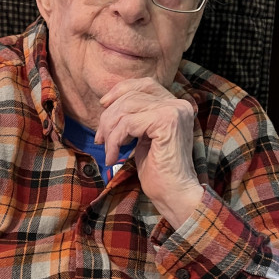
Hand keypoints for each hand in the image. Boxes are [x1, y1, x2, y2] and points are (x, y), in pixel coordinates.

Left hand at [95, 77, 203, 228]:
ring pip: (126, 108)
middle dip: (109, 116)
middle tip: (99, 139)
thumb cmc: (157, 170)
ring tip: (108, 151)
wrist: (174, 195)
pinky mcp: (167, 121)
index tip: (103, 105)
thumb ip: (135, 115)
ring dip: (110, 131)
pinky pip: (127, 123)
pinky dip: (114, 141)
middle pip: (131, 96)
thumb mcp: (143, 136)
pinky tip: (114, 158)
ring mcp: (174, 111)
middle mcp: (178, 104)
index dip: (120, 90)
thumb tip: (107, 103)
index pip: (144, 84)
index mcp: (175, 105)